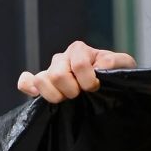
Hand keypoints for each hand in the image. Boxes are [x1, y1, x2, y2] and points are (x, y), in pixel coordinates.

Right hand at [17, 40, 136, 102]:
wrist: (111, 86)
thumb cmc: (116, 74)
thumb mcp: (124, 65)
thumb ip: (115, 62)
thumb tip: (99, 66)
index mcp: (80, 50)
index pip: (77, 64)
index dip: (88, 80)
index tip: (95, 87)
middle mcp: (62, 58)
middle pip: (56, 74)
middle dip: (70, 90)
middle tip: (80, 95)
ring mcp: (50, 71)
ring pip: (41, 80)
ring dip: (54, 95)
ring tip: (66, 99)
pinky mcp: (43, 86)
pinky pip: (26, 82)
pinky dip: (28, 87)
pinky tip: (37, 94)